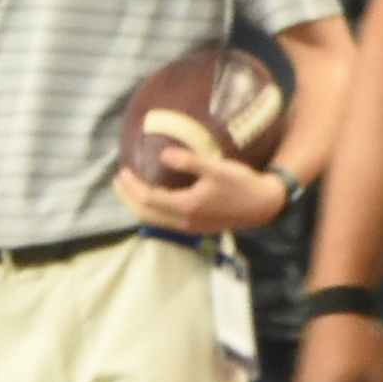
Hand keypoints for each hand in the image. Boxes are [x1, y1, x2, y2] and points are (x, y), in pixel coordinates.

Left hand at [117, 146, 292, 236]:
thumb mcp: (215, 168)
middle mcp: (185, 222)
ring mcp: (192, 227)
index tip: (123, 171)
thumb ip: (189, 162)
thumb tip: (163, 154)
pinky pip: (166, 222)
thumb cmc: (240, 184)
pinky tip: (154, 197)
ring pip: (155, 221)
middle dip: (128, 199)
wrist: (263, 205)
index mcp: (186, 207)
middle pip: (146, 215)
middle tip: (119, 181)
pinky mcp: (198, 226)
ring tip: (129, 189)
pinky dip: (152, 210)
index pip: (148, 200)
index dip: (132, 187)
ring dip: (138, 206)